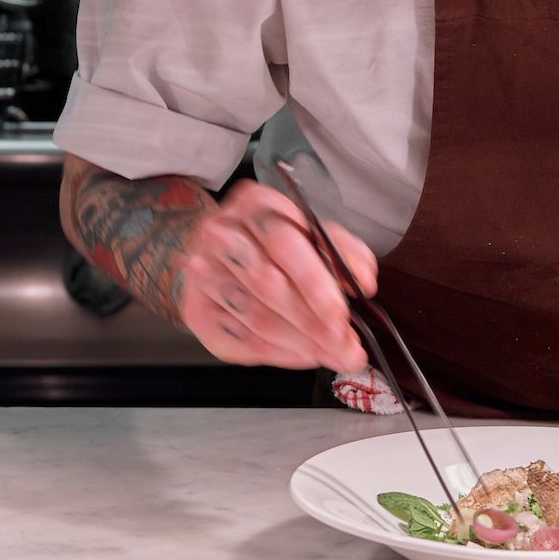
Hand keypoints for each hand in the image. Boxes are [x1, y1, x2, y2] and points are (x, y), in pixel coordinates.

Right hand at [176, 181, 376, 373]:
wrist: (217, 253)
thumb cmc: (271, 244)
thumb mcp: (311, 233)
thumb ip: (341, 251)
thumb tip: (362, 281)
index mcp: (255, 205)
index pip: (284, 243)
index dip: (316, 284)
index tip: (343, 315)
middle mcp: (221, 234)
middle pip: (268, 284)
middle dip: (314, 323)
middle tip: (346, 347)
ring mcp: (203, 273)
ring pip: (256, 317)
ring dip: (301, 343)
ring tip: (333, 354)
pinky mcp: (196, 310)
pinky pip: (242, 340)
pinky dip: (280, 354)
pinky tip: (304, 354)